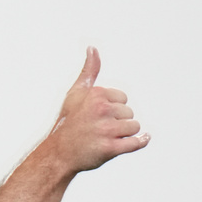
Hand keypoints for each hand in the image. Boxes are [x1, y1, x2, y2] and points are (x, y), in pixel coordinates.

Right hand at [47, 47, 148, 173]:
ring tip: (108, 137)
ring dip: (125, 134)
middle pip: (129, 113)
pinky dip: (141, 141)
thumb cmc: (68, 122)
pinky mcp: (110, 148)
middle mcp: (102, 110)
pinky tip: (143, 139)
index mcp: (96, 95)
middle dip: (119, 122)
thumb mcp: (76, 93)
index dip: (114, 108)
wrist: (58, 153)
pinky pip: (136, 142)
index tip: (99, 115)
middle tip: (100, 129)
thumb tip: (92, 48)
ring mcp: (106, 130)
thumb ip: (89, 71)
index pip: (123, 99)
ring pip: (134, 127)